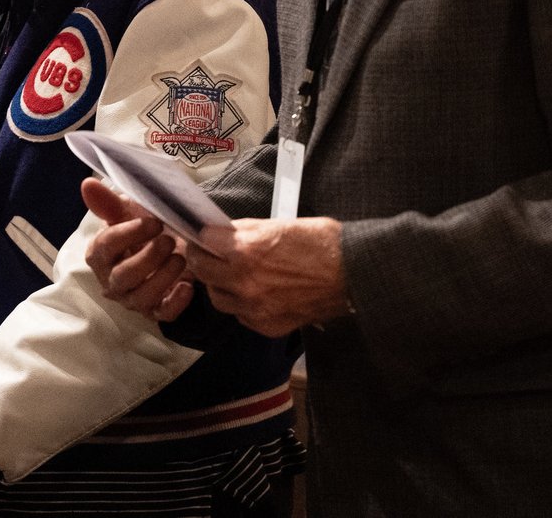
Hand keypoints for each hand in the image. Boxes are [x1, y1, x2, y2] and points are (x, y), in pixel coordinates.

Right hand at [82, 177, 194, 321]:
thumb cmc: (143, 230)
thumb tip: (88, 184)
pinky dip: (176, 302)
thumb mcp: (128, 212)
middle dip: (148, 258)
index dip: (128, 234)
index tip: (153, 222)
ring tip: (180, 258)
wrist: (168, 248)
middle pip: (123, 277)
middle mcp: (112, 281)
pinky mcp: (154, 312)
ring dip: (163, 277)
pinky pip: (162, 314)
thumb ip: (108, 202)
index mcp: (100, 255)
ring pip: (141, 297)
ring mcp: (132, 299)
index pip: (105, 247)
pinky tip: (187, 285)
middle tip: (169, 240)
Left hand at [185, 216, 348, 337]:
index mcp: (246, 252)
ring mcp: (256, 308)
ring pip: (218, 298)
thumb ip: (244, 231)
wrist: (354, 274)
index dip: (198, 238)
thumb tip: (221, 232)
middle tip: (208, 253)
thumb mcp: (278, 225)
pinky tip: (254, 291)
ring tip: (233, 273)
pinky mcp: (268, 325)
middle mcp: (245, 283)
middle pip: (203, 273)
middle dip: (203, 260)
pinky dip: (241, 303)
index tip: (198, 236)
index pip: (202, 245)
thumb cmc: (323, 243)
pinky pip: (240, 315)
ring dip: (220, 284)